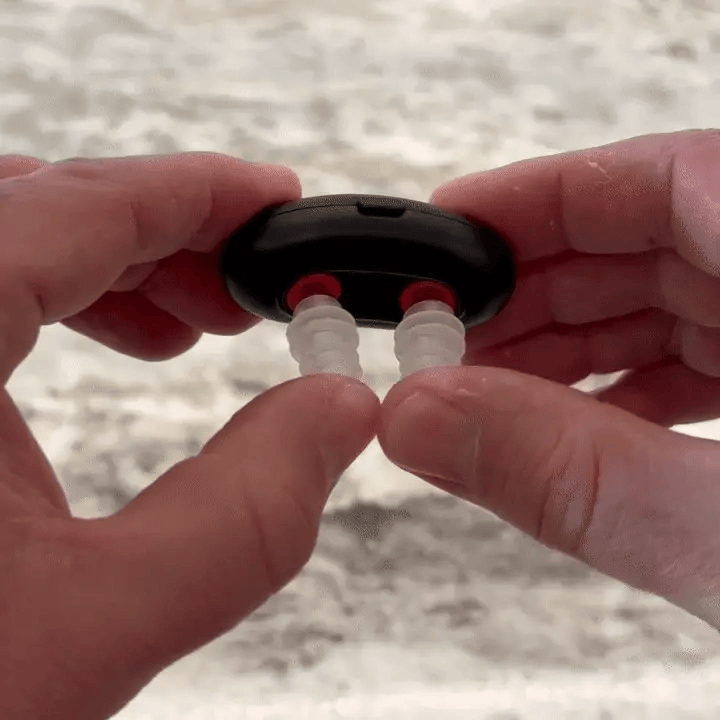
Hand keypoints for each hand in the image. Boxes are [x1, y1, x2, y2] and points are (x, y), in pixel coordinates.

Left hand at [0, 154, 379, 718]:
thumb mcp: (92, 628)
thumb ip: (245, 516)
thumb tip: (340, 411)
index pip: (78, 204)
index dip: (201, 190)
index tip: (279, 198)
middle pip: (38, 206)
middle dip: (167, 234)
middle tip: (250, 290)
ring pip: (5, 240)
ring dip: (114, 265)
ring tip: (191, 327)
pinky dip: (58, 293)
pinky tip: (112, 342)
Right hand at [379, 129, 719, 628]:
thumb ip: (575, 476)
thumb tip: (420, 422)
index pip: (665, 179)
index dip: (539, 196)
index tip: (446, 233)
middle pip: (650, 242)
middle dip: (531, 292)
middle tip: (441, 337)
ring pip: (666, 303)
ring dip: (564, 347)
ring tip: (479, 391)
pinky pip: (696, 357)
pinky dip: (620, 388)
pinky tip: (563, 428)